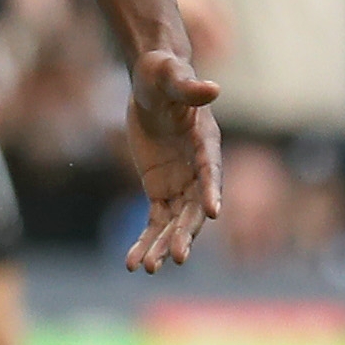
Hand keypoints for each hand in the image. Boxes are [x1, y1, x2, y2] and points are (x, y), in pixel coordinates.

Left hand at [118, 44, 223, 270]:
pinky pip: (154, 222)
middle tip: (177, 257)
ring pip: (174, 222)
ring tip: (147, 268)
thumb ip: (189, 87)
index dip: (212, 190)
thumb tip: (212, 88)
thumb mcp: (171, 76)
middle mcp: (198, 169)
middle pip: (194, 208)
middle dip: (186, 233)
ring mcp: (180, 183)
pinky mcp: (160, 190)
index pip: (211, 170)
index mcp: (207, 143)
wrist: (151, 85)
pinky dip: (145, 242)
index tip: (213, 212)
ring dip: (162, 246)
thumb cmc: (164, 75)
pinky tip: (131, 264)